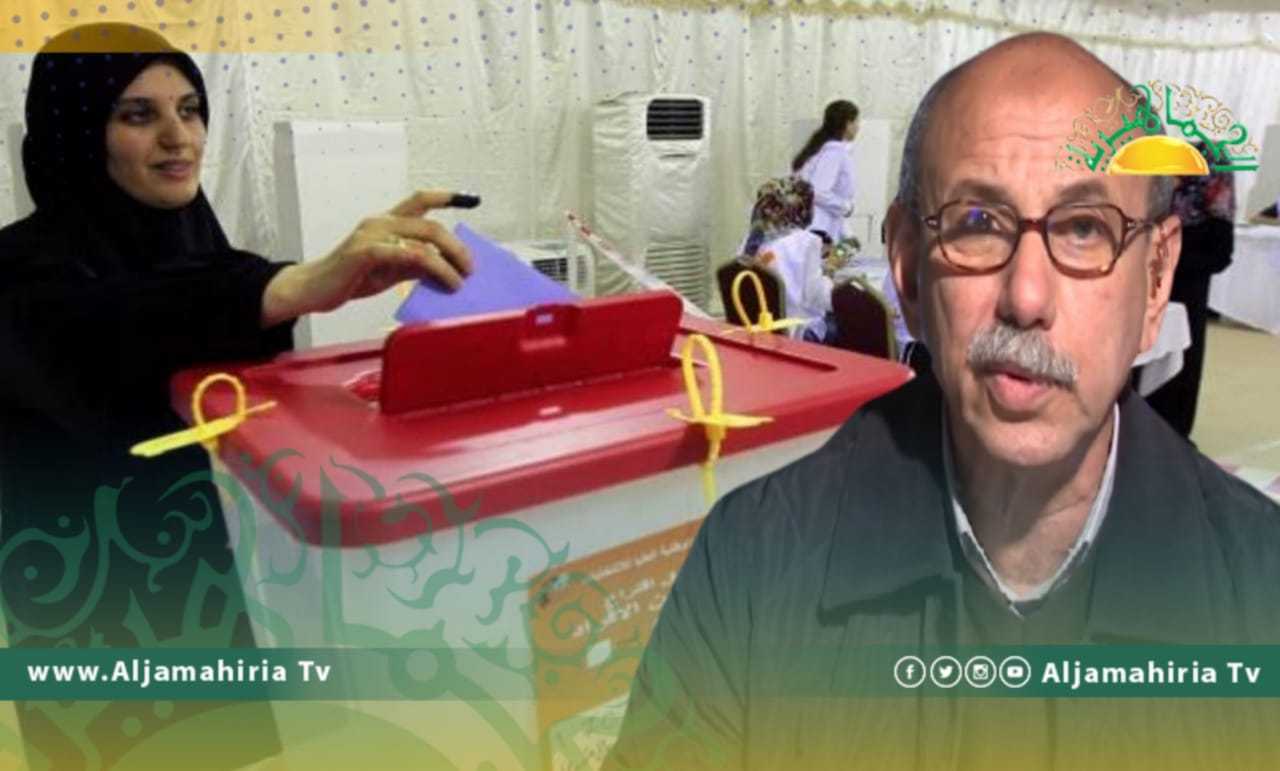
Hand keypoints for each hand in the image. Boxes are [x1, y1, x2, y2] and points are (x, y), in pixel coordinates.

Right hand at [263, 190, 472, 324]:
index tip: (471, 198)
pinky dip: (430, 267)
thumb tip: (444, 269)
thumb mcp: (390, 270)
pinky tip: (442, 280)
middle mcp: (381, 223)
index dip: (446, 196)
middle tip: (470, 269)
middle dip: (457, 248)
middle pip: (431, 226)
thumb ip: (415, 265)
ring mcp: (372, 235)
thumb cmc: (351, 277)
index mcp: (387, 222)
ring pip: (423, 240)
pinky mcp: (365, 252)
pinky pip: (405, 254)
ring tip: (459, 282)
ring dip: (448, 263)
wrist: (313, 289)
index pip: (420, 200)